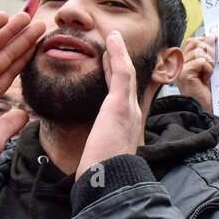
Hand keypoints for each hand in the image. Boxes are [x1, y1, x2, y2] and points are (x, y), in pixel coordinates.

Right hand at [0, 12, 43, 169]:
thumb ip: (10, 123)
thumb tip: (25, 114)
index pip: (9, 73)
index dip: (24, 58)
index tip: (40, 45)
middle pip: (3, 57)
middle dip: (21, 40)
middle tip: (40, 25)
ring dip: (8, 31)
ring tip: (26, 17)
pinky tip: (2, 17)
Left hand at [77, 31, 144, 178]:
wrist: (108, 182)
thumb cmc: (101, 176)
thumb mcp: (99, 160)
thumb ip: (96, 152)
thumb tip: (87, 160)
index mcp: (125, 127)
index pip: (121, 96)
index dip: (114, 78)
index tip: (107, 65)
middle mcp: (131, 114)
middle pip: (126, 81)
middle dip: (119, 62)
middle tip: (112, 45)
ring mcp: (128, 108)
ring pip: (126, 72)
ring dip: (120, 52)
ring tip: (113, 36)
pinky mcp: (120, 104)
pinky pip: (122, 71)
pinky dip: (118, 53)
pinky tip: (113, 39)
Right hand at [176, 35, 216, 113]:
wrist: (207, 109)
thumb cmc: (209, 91)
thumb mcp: (209, 68)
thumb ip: (208, 54)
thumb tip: (213, 37)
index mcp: (184, 61)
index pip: (192, 41)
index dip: (204, 39)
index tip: (216, 39)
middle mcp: (179, 64)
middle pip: (195, 43)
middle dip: (209, 50)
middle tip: (214, 65)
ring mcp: (180, 69)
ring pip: (199, 51)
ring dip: (209, 62)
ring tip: (209, 75)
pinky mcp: (184, 74)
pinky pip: (201, 61)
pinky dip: (208, 69)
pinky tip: (206, 80)